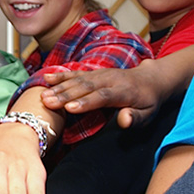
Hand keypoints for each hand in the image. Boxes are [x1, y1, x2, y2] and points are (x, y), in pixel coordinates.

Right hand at [40, 67, 160, 128]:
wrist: (150, 78)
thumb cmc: (148, 102)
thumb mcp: (149, 114)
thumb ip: (136, 118)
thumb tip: (125, 121)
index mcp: (124, 91)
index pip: (103, 96)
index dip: (86, 102)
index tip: (69, 108)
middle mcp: (110, 79)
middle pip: (86, 87)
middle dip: (65, 94)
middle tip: (47, 102)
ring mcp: (100, 74)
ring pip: (78, 80)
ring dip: (59, 87)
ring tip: (43, 96)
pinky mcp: (94, 73)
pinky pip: (76, 73)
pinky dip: (61, 75)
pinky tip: (46, 78)